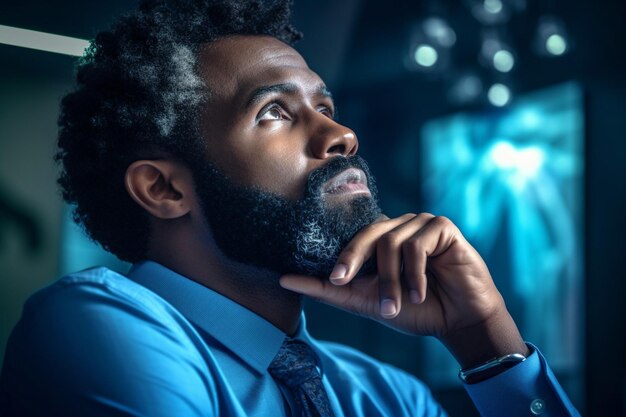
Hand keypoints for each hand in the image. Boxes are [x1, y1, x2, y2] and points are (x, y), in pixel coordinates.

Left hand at [280, 213, 528, 367]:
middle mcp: (398, 227)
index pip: (353, 238)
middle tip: (344, 284)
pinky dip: (415, 273)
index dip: (342, 257)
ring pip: (391, 242)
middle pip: (368, 234)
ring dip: (392, 280)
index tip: (330, 280)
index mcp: (380, 240)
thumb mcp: (368, 302)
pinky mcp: (442, 227)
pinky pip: (418, 243)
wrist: (459, 321)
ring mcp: (420, 224)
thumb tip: (284, 279)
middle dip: (355, 262)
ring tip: (397, 306)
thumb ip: (330, 290)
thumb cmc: (415, 310)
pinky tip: (420, 293)